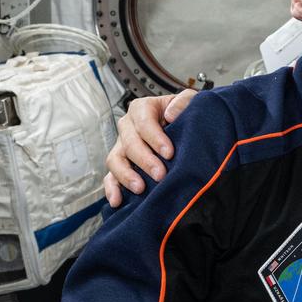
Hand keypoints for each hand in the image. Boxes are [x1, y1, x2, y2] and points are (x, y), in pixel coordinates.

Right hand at [101, 90, 195, 205]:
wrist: (183, 128)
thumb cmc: (184, 114)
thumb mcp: (190, 101)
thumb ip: (184, 101)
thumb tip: (170, 114)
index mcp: (142, 109)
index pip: (144, 122)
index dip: (155, 138)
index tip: (169, 153)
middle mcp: (128, 127)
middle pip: (129, 143)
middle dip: (145, 160)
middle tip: (160, 175)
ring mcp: (121, 146)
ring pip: (115, 160)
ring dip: (126, 175)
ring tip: (140, 188)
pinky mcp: (120, 165)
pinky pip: (110, 177)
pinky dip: (112, 189)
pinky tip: (117, 201)